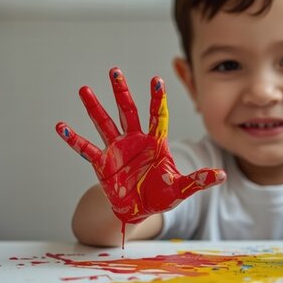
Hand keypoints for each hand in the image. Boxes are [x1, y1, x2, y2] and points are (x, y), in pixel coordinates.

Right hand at [56, 67, 224, 224]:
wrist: (137, 211)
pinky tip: (61, 126)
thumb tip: (221, 175)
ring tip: (84, 89)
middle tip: (114, 71)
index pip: (156, 116)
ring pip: (105, 123)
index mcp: (155, 143)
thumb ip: (198, 180)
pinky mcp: (102, 163)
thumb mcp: (181, 189)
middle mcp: (134, 140)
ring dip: (94, 107)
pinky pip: (86, 149)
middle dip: (121, 92)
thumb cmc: (159, 196)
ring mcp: (117, 149)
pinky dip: (73, 139)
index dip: (156, 99)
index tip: (156, 80)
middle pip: (128, 111)